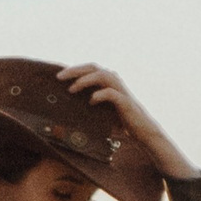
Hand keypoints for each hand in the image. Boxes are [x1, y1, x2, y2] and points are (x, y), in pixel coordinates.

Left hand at [60, 64, 197, 180]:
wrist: (143, 132)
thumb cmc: (121, 122)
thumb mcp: (102, 112)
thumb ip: (89, 105)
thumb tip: (65, 108)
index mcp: (109, 82)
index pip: (89, 69)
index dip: (74, 69)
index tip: (57, 75)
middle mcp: (115, 82)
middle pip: (93, 67)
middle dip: (75, 70)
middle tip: (58, 77)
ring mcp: (121, 91)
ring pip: (102, 76)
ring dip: (85, 80)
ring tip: (71, 89)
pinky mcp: (126, 103)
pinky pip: (112, 94)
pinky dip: (100, 95)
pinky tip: (91, 101)